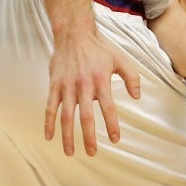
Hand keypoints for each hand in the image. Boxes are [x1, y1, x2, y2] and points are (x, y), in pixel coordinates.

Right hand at [44, 30, 141, 156]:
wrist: (74, 32)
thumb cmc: (99, 47)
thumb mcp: (120, 59)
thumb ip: (131, 77)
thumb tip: (137, 96)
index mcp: (100, 81)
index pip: (108, 108)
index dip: (111, 125)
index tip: (115, 139)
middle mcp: (83, 85)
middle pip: (85, 116)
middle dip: (88, 137)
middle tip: (92, 153)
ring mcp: (67, 86)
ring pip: (66, 115)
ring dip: (67, 135)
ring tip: (70, 152)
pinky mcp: (54, 84)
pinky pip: (50, 106)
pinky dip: (49, 122)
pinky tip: (49, 137)